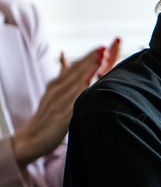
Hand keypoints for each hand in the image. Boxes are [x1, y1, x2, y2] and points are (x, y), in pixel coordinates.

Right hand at [11, 37, 121, 166]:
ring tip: (101, 60)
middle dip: (91, 60)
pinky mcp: (61, 117)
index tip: (102, 47)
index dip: (89, 57)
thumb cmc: (46, 114)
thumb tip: (65, 56)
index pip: (75, 67)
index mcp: (57, 84)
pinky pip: (73, 103)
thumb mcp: (53, 91)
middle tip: (104, 49)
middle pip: (76, 72)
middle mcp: (57, 90)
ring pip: (76, 84)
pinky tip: (90, 86)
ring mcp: (59, 103)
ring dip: (88, 71)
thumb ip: (63, 75)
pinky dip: (81, 93)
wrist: (30, 138)